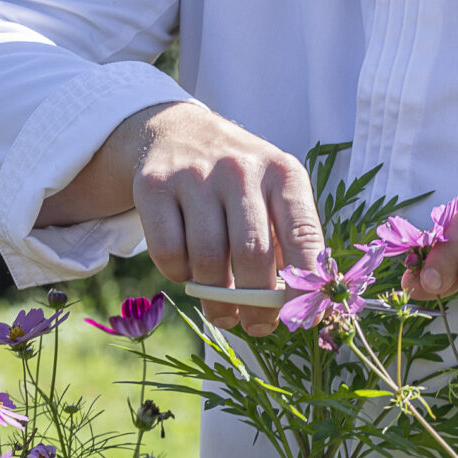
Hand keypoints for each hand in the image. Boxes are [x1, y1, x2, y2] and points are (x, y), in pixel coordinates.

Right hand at [38, 101, 324, 335]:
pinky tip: (188, 272)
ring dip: (216, 298)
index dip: (303, 286)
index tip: (300, 319)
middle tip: (256, 325)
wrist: (178, 132)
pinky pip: (168, 253)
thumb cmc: (239, 180)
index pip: (304, 237)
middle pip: (252, 256)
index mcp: (283, 173)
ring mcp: (195, 174)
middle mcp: (240, 168)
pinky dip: (179, 276)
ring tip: (222, 308)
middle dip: (256, 305)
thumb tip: (300, 305)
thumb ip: (291, 239)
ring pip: (207, 259)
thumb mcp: (274, 192)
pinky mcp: (154, 186)